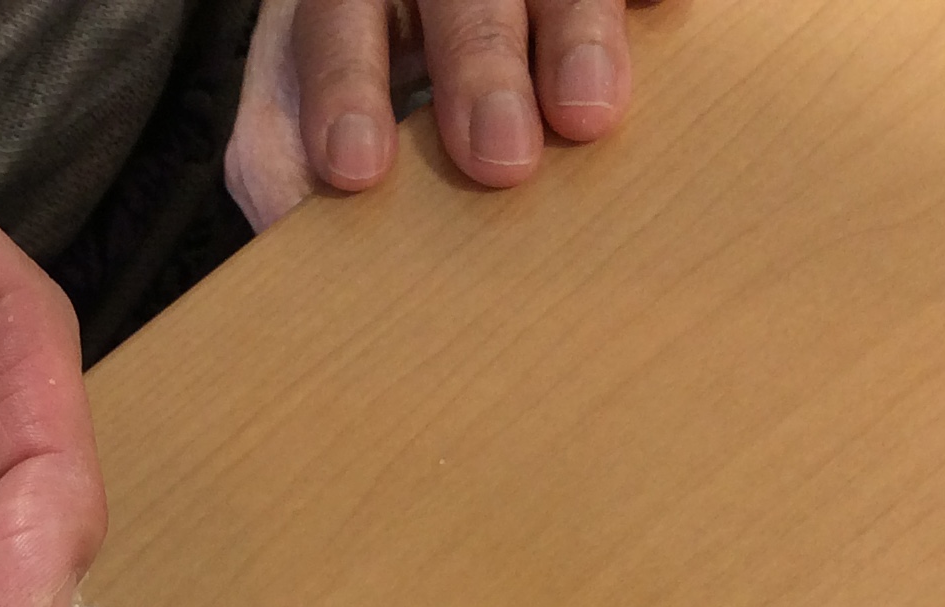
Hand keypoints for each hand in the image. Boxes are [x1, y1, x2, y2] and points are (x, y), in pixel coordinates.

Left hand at [228, 0, 642, 227]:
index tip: (355, 169)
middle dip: (475, 68)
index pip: (333, 27)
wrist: (414, 2)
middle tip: (500, 158)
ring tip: (588, 115)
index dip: (344, 91)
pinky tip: (662, 17)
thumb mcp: (295, 103)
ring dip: (571, 38)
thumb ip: (282, 164)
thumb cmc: (356, 68)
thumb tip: (293, 245)